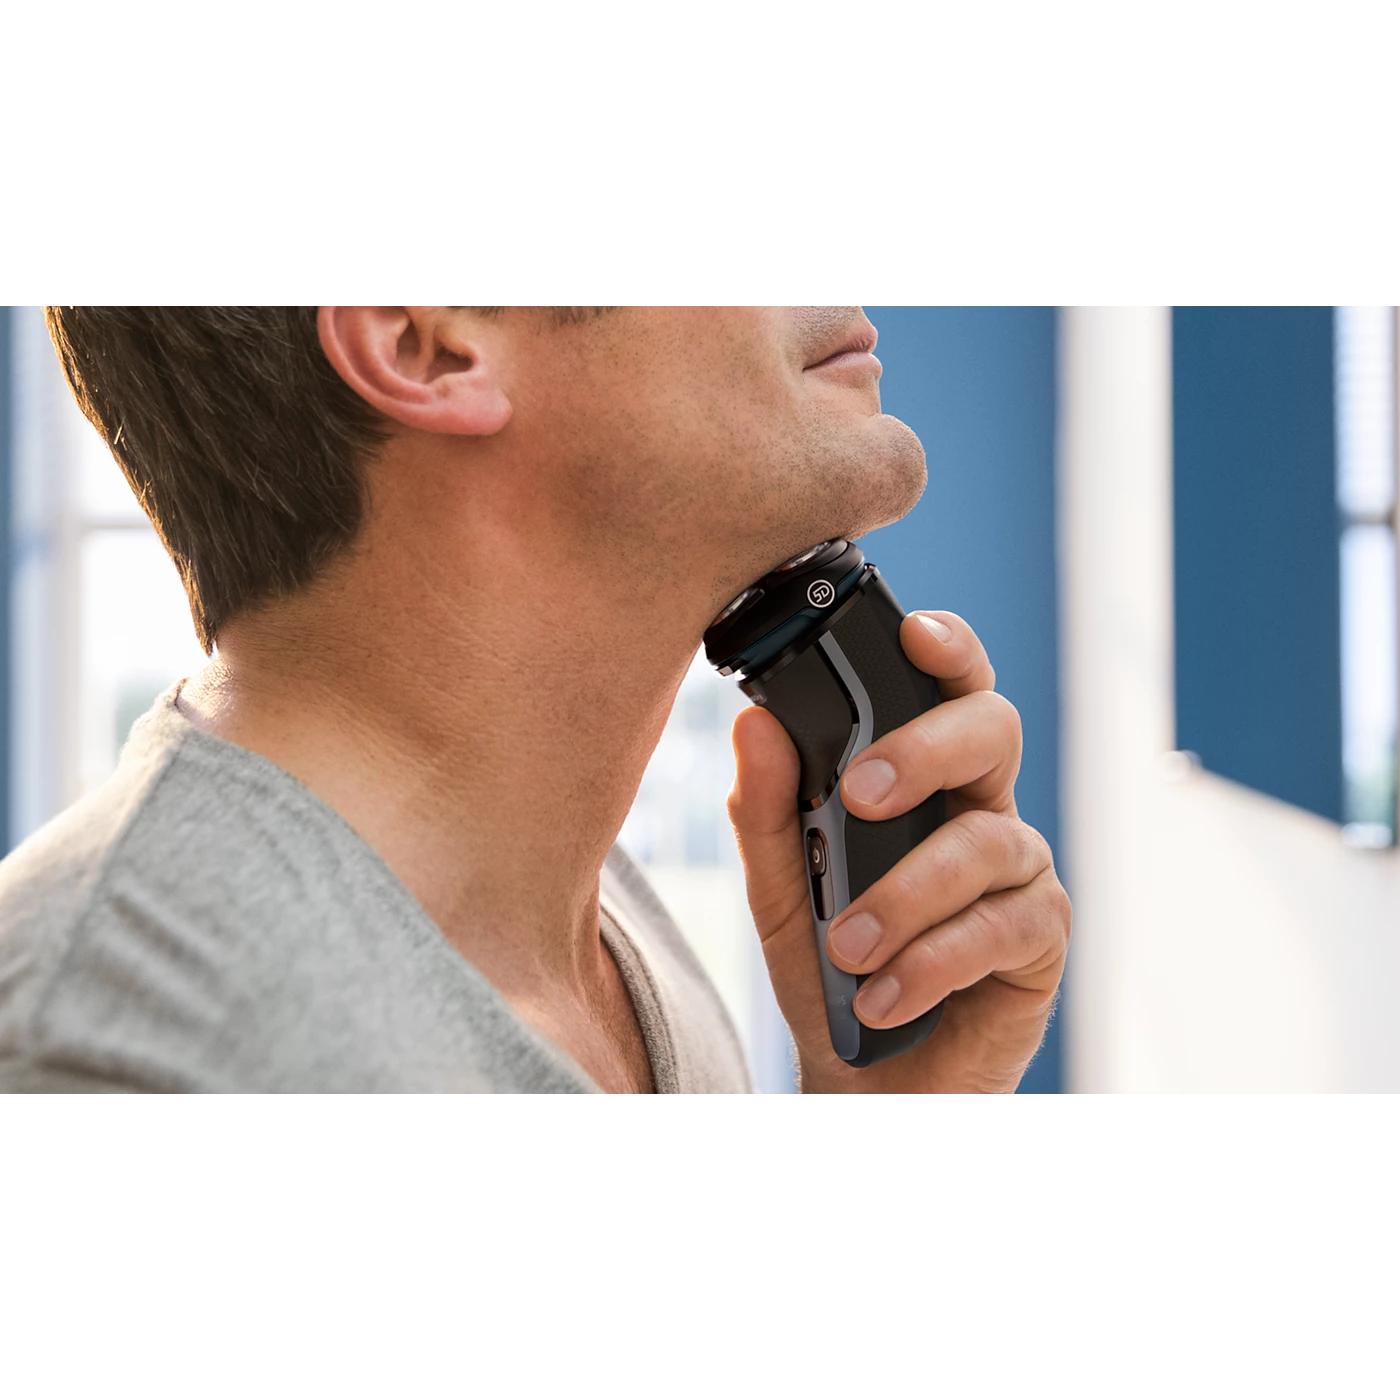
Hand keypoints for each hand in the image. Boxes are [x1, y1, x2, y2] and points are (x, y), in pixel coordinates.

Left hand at [727, 611, 1069, 1092]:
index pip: (948, 689)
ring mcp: (1018, 871)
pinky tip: (885, 995)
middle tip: (859, 796)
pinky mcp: (1040, 939)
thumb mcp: (780, 889)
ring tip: (849, 948)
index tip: (912, 632)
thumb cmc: (833, 966)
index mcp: (925, 778)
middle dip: (924, 750)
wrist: (865, 1075)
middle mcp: (980, 808)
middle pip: (992, 730)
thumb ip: (767, 810)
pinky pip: (1001, 928)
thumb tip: (754, 725)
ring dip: (907, 894)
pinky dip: (933, 962)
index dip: (947, 648)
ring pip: (987, 841)